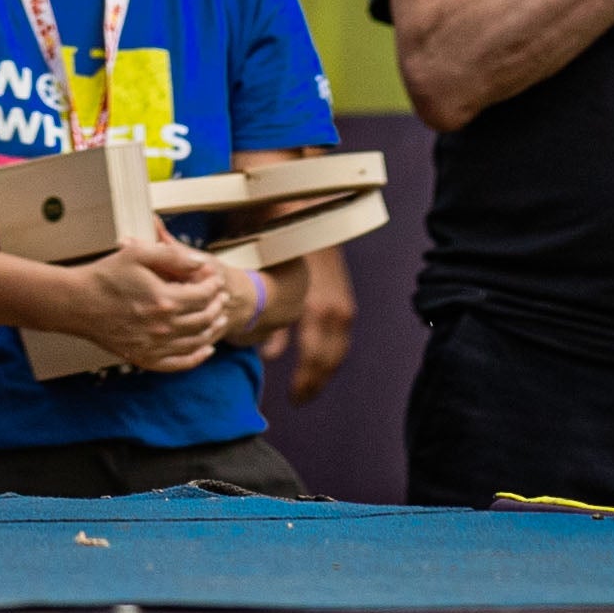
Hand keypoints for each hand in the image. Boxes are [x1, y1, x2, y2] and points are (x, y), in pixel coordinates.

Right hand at [57, 232, 241, 374]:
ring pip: (196, 342)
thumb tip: (200, 264)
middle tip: (221, 297)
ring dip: (212, 330)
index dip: (213, 286)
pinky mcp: (144, 358)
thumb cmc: (106, 276)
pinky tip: (206, 350)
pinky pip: (179, 363)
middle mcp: (164, 327)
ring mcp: (155, 346)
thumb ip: (173, 256)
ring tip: (220, 319)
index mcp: (165, 300)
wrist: (78, 303)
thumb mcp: (139, 253)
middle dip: (217, 306)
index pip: (203, 295)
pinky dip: (197, 358)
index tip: (214, 278)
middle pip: (203, 319)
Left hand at [261, 241, 356, 402]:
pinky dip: (331, 355)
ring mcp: (343, 307)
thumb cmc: (281, 243)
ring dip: (324, 372)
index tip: (293, 397)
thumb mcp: (269, 280)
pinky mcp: (344, 302)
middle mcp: (334, 311)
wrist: (311, 213)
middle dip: (314, 382)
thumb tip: (270, 355)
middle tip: (298, 399)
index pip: (314, 358)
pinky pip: (341, 339)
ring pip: (338, 352)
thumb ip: (273, 320)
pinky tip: (318, 364)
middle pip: (329, 360)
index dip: (305, 381)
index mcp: (316, 309)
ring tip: (308, 388)